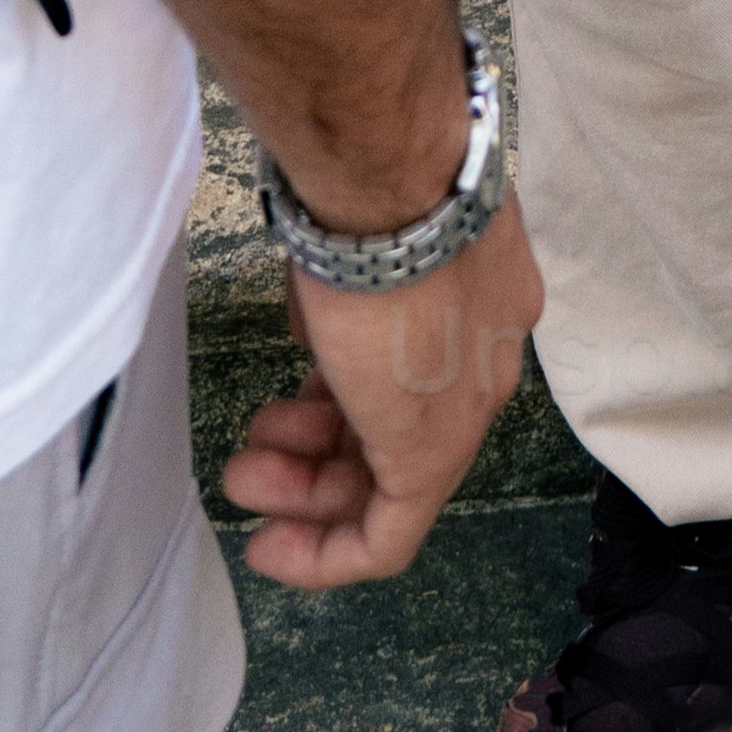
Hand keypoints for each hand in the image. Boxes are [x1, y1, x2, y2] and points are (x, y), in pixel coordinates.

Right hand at [221, 188, 545, 587]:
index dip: (346, 403)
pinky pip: (388, 532)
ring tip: (243, 473)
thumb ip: (349, 302)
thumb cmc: (367, 191)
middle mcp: (488, 357)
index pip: (417, 371)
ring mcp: (466, 407)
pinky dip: (328, 553)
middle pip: (400, 430)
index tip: (286, 415)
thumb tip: (325, 334)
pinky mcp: (432, 454)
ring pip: (388, 479)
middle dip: (314, 456)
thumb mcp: (355, 247)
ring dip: (306, 492)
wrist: (391, 179)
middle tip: (251, 455)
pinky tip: (269, 548)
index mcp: (483, 300)